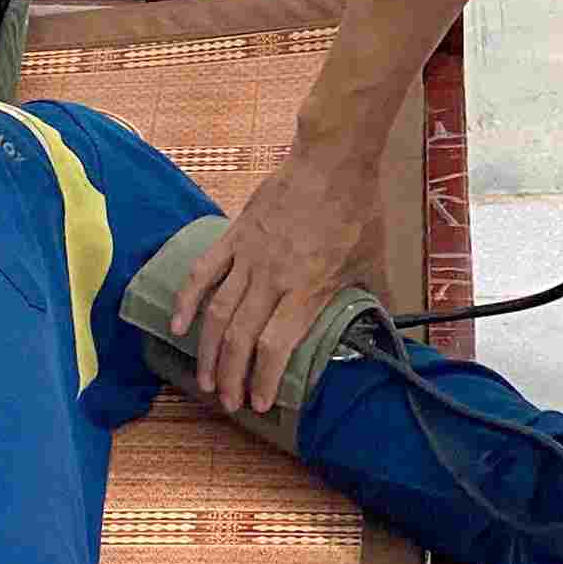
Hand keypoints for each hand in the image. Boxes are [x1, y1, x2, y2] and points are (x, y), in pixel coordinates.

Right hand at [168, 151, 377, 413]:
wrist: (333, 159)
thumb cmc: (357, 210)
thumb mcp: (372, 260)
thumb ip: (373, 298)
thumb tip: (387, 329)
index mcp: (308, 288)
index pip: (276, 346)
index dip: (263, 379)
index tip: (260, 403)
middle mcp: (273, 278)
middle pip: (241, 338)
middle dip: (231, 377)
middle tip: (228, 402)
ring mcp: (249, 256)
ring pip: (218, 313)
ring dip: (208, 351)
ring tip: (205, 381)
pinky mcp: (235, 236)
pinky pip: (203, 272)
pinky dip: (186, 299)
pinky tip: (175, 326)